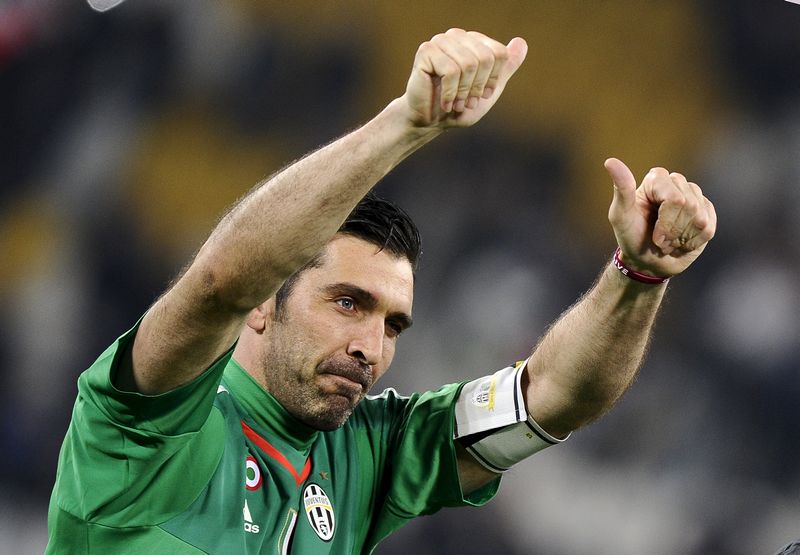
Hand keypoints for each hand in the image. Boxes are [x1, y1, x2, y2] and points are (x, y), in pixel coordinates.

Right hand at [401, 28, 527, 128]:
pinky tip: (444, 102)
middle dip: (478, 87)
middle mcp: (457, 36)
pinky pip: (450, 71)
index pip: (499, 53)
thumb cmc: (457, 106)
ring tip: (456, 104)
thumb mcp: (488, 88)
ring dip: (463, 93)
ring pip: (468, 64)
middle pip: (484, 58)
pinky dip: (450, 93)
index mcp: (473, 41)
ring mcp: (440, 41)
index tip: (482, 95)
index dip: (493, 79)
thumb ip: (506, 67)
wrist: (429, 122)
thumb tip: (521, 42)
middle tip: (467, 103)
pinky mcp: (426, 51)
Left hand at [605, 158, 716, 276]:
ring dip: (683, 238)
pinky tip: (682, 242)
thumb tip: (610, 162)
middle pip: (690, 207)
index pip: (675, 200)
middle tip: (659, 240)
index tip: (653, 235)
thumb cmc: (630, 236)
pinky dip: (694, 242)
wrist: (646, 260)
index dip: (666, 223)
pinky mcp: (706, 211)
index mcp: (656, 179)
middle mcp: (677, 182)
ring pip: (701, 219)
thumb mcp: (620, 216)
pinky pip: (709, 228)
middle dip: (674, 232)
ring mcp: (694, 196)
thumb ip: (621, 189)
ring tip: (669, 241)